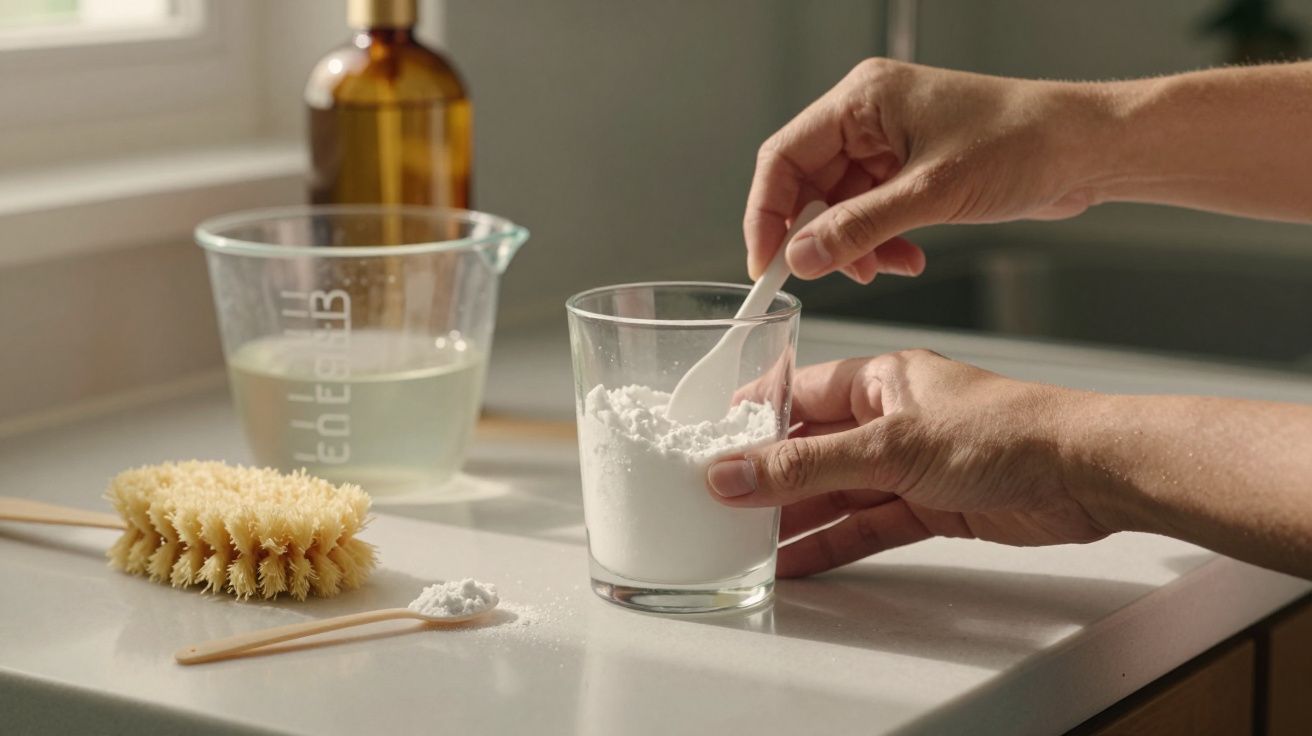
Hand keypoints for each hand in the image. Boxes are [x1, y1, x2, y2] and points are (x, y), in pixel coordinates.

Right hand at [706, 350, 1108, 576]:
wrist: (1085, 473)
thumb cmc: (1008, 429)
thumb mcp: (891, 446)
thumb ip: (808, 465)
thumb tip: (736, 471)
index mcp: (882, 379)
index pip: (799, 394)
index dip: (752, 419)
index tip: (708, 444)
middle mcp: (892, 419)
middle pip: (813, 449)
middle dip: (767, 478)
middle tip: (717, 504)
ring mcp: (910, 464)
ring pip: (836, 492)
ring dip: (795, 517)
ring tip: (743, 542)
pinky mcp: (930, 505)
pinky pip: (866, 525)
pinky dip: (833, 542)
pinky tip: (796, 560)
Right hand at [746, 59, 1100, 282]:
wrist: (1086, 148)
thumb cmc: (1023, 141)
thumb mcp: (930, 194)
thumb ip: (858, 228)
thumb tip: (801, 257)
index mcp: (862, 99)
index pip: (783, 157)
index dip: (767, 214)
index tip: (766, 262)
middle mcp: (868, 117)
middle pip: (809, 185)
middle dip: (820, 236)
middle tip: (829, 275)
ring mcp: (889, 143)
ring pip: (840, 206)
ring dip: (854, 246)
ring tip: (883, 269)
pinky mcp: (910, 169)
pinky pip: (871, 213)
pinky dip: (880, 243)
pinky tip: (906, 259)